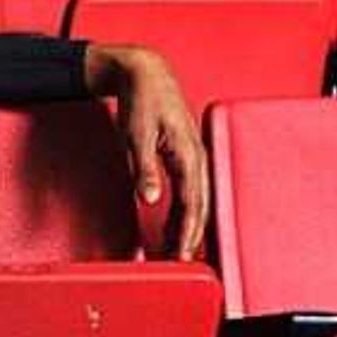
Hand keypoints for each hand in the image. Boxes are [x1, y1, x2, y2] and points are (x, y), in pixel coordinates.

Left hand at [85, 44, 207, 259]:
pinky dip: (182, 212)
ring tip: (176, 253)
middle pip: (199, 207)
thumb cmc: (141, 99)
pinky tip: (171, 227)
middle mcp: (196, 157)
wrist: (145, 72)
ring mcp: (192, 157)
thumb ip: (144, 168)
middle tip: (179, 264)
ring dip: (187, 227)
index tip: (180, 256)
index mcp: (188, 153)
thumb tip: (150, 199)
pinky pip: (188, 191)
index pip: (192, 203)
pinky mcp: (183, 157)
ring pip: (196, 201)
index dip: (187, 233)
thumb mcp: (136, 134)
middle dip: (191, 237)